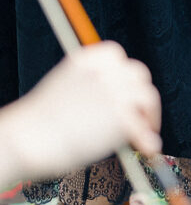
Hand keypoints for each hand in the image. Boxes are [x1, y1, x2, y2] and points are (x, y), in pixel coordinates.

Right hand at [0, 42, 161, 188]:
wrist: (28, 140)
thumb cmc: (39, 125)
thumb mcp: (65, 91)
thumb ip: (90, 88)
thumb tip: (118, 106)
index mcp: (84, 59)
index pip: (115, 56)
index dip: (124, 77)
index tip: (126, 92)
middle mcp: (103, 70)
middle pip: (137, 74)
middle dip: (140, 96)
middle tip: (141, 117)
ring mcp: (114, 90)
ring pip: (147, 96)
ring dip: (149, 115)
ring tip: (145, 134)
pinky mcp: (121, 113)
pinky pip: (143, 125)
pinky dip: (147, 137)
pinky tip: (148, 148)